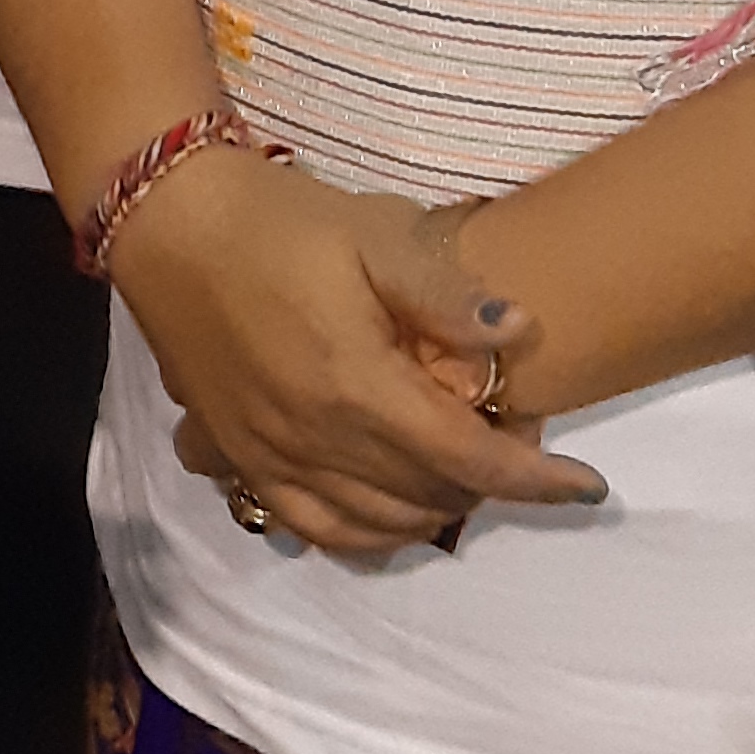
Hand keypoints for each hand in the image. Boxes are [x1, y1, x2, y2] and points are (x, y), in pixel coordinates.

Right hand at [117, 155, 606, 557]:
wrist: (166, 221)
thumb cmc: (276, 219)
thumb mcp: (371, 231)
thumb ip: (445, 293)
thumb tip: (519, 336)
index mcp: (354, 386)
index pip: (467, 459)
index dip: (536, 479)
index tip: (589, 485)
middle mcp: (313, 439)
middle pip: (428, 498)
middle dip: (491, 486)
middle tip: (519, 448)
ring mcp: (269, 457)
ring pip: (374, 526)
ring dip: (434, 513)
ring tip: (465, 480)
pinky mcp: (236, 457)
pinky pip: (310, 527)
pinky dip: (364, 534)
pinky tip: (388, 513)